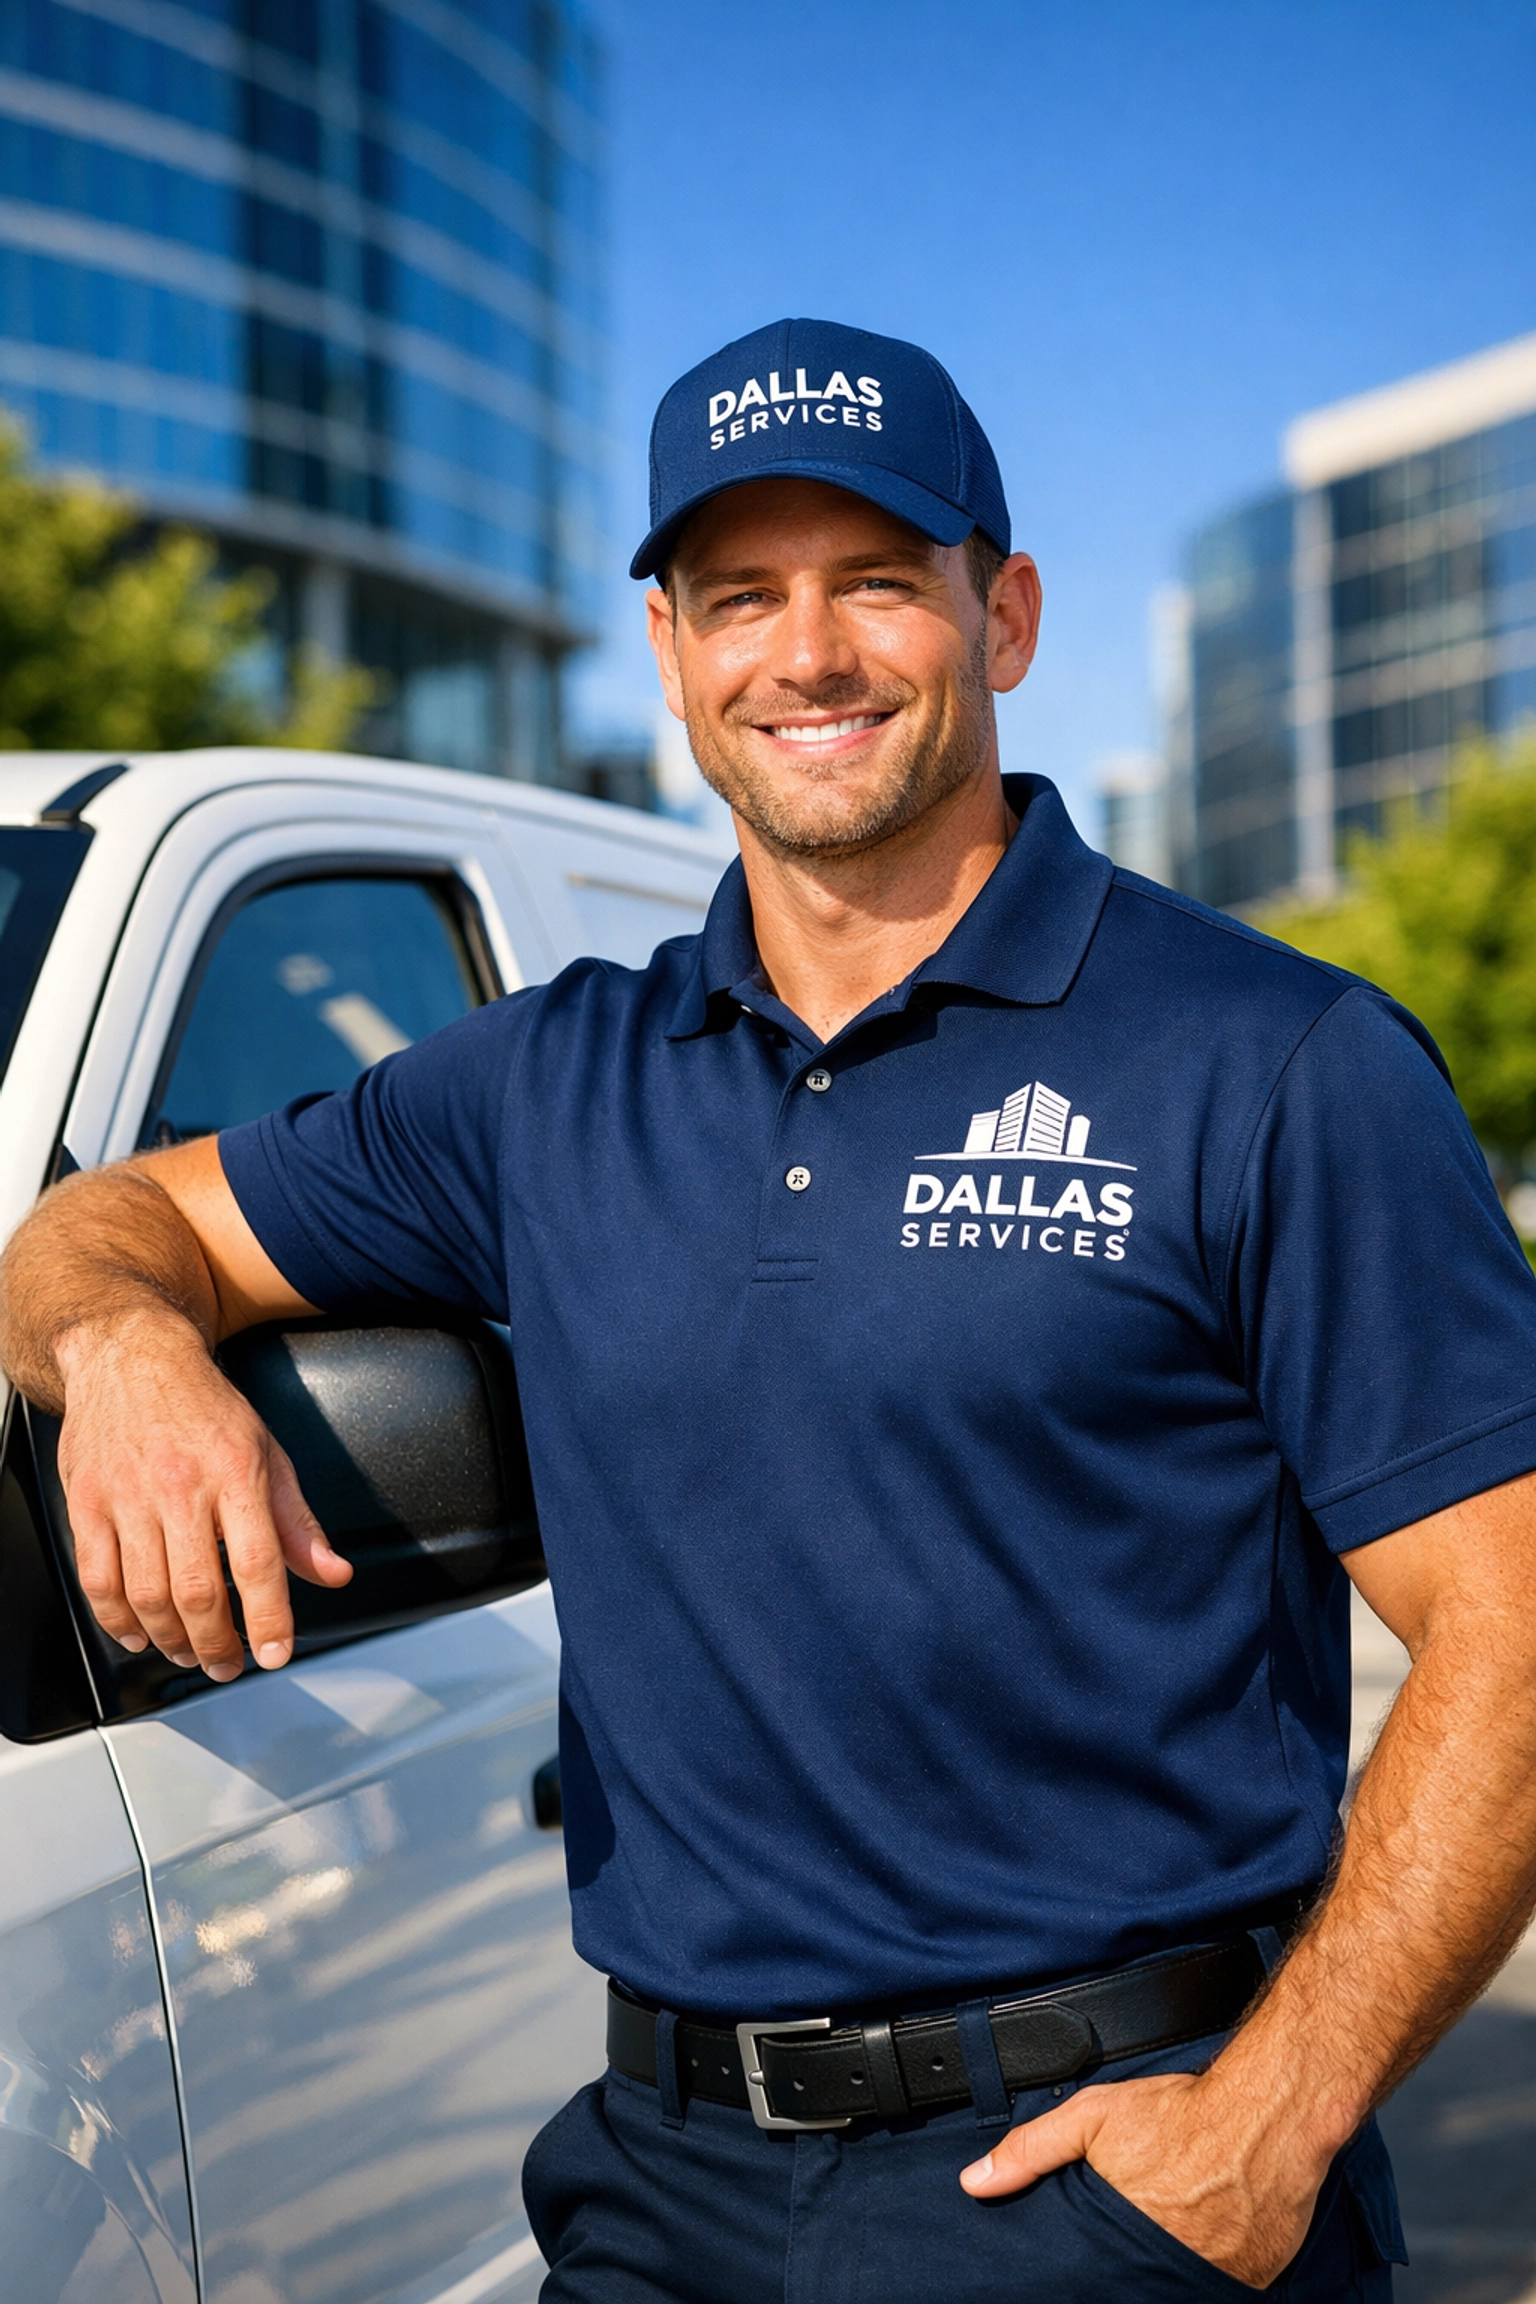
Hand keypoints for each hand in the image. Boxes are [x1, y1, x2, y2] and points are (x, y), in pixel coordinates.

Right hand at [54, 1305, 351, 1679]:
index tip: (275, 1653)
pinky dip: (116, 1619)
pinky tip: (138, 1633)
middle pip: (198, 1590)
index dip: (268, 1618)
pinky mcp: (87, 1503)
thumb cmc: (203, 1407)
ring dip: (171, 1640)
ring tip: (190, 1654)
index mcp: (235, 1471)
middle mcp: (181, 1485)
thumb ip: (299, 1523)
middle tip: (228, 1664)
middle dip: (217, 1644)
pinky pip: (98, 1579)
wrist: (131, 1358)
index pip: (257, 1562)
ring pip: (147, 1594)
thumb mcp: (268, 1453)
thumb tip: (333, 1573)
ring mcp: (128, 1496)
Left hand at [959, 2067, 1327, 2288]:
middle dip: (1127, 2268)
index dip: (1086, 2275)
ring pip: (1178, 2284)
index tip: (1087, 2263)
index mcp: (1124, 2240)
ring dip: (1171, 2265)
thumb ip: (1031, 2150)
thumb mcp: (1092, 2117)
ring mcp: (1214, 2279)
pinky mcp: (1254, 2278)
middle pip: (1134, 2284)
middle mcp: (1168, 2269)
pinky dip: (1212, 2265)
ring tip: (1175, 2227)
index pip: (1093, 2282)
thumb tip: (976, 2182)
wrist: (1268, 2113)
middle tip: (1139, 2230)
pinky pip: (1223, 2283)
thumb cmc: (1182, 2114)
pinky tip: (1209, 2233)